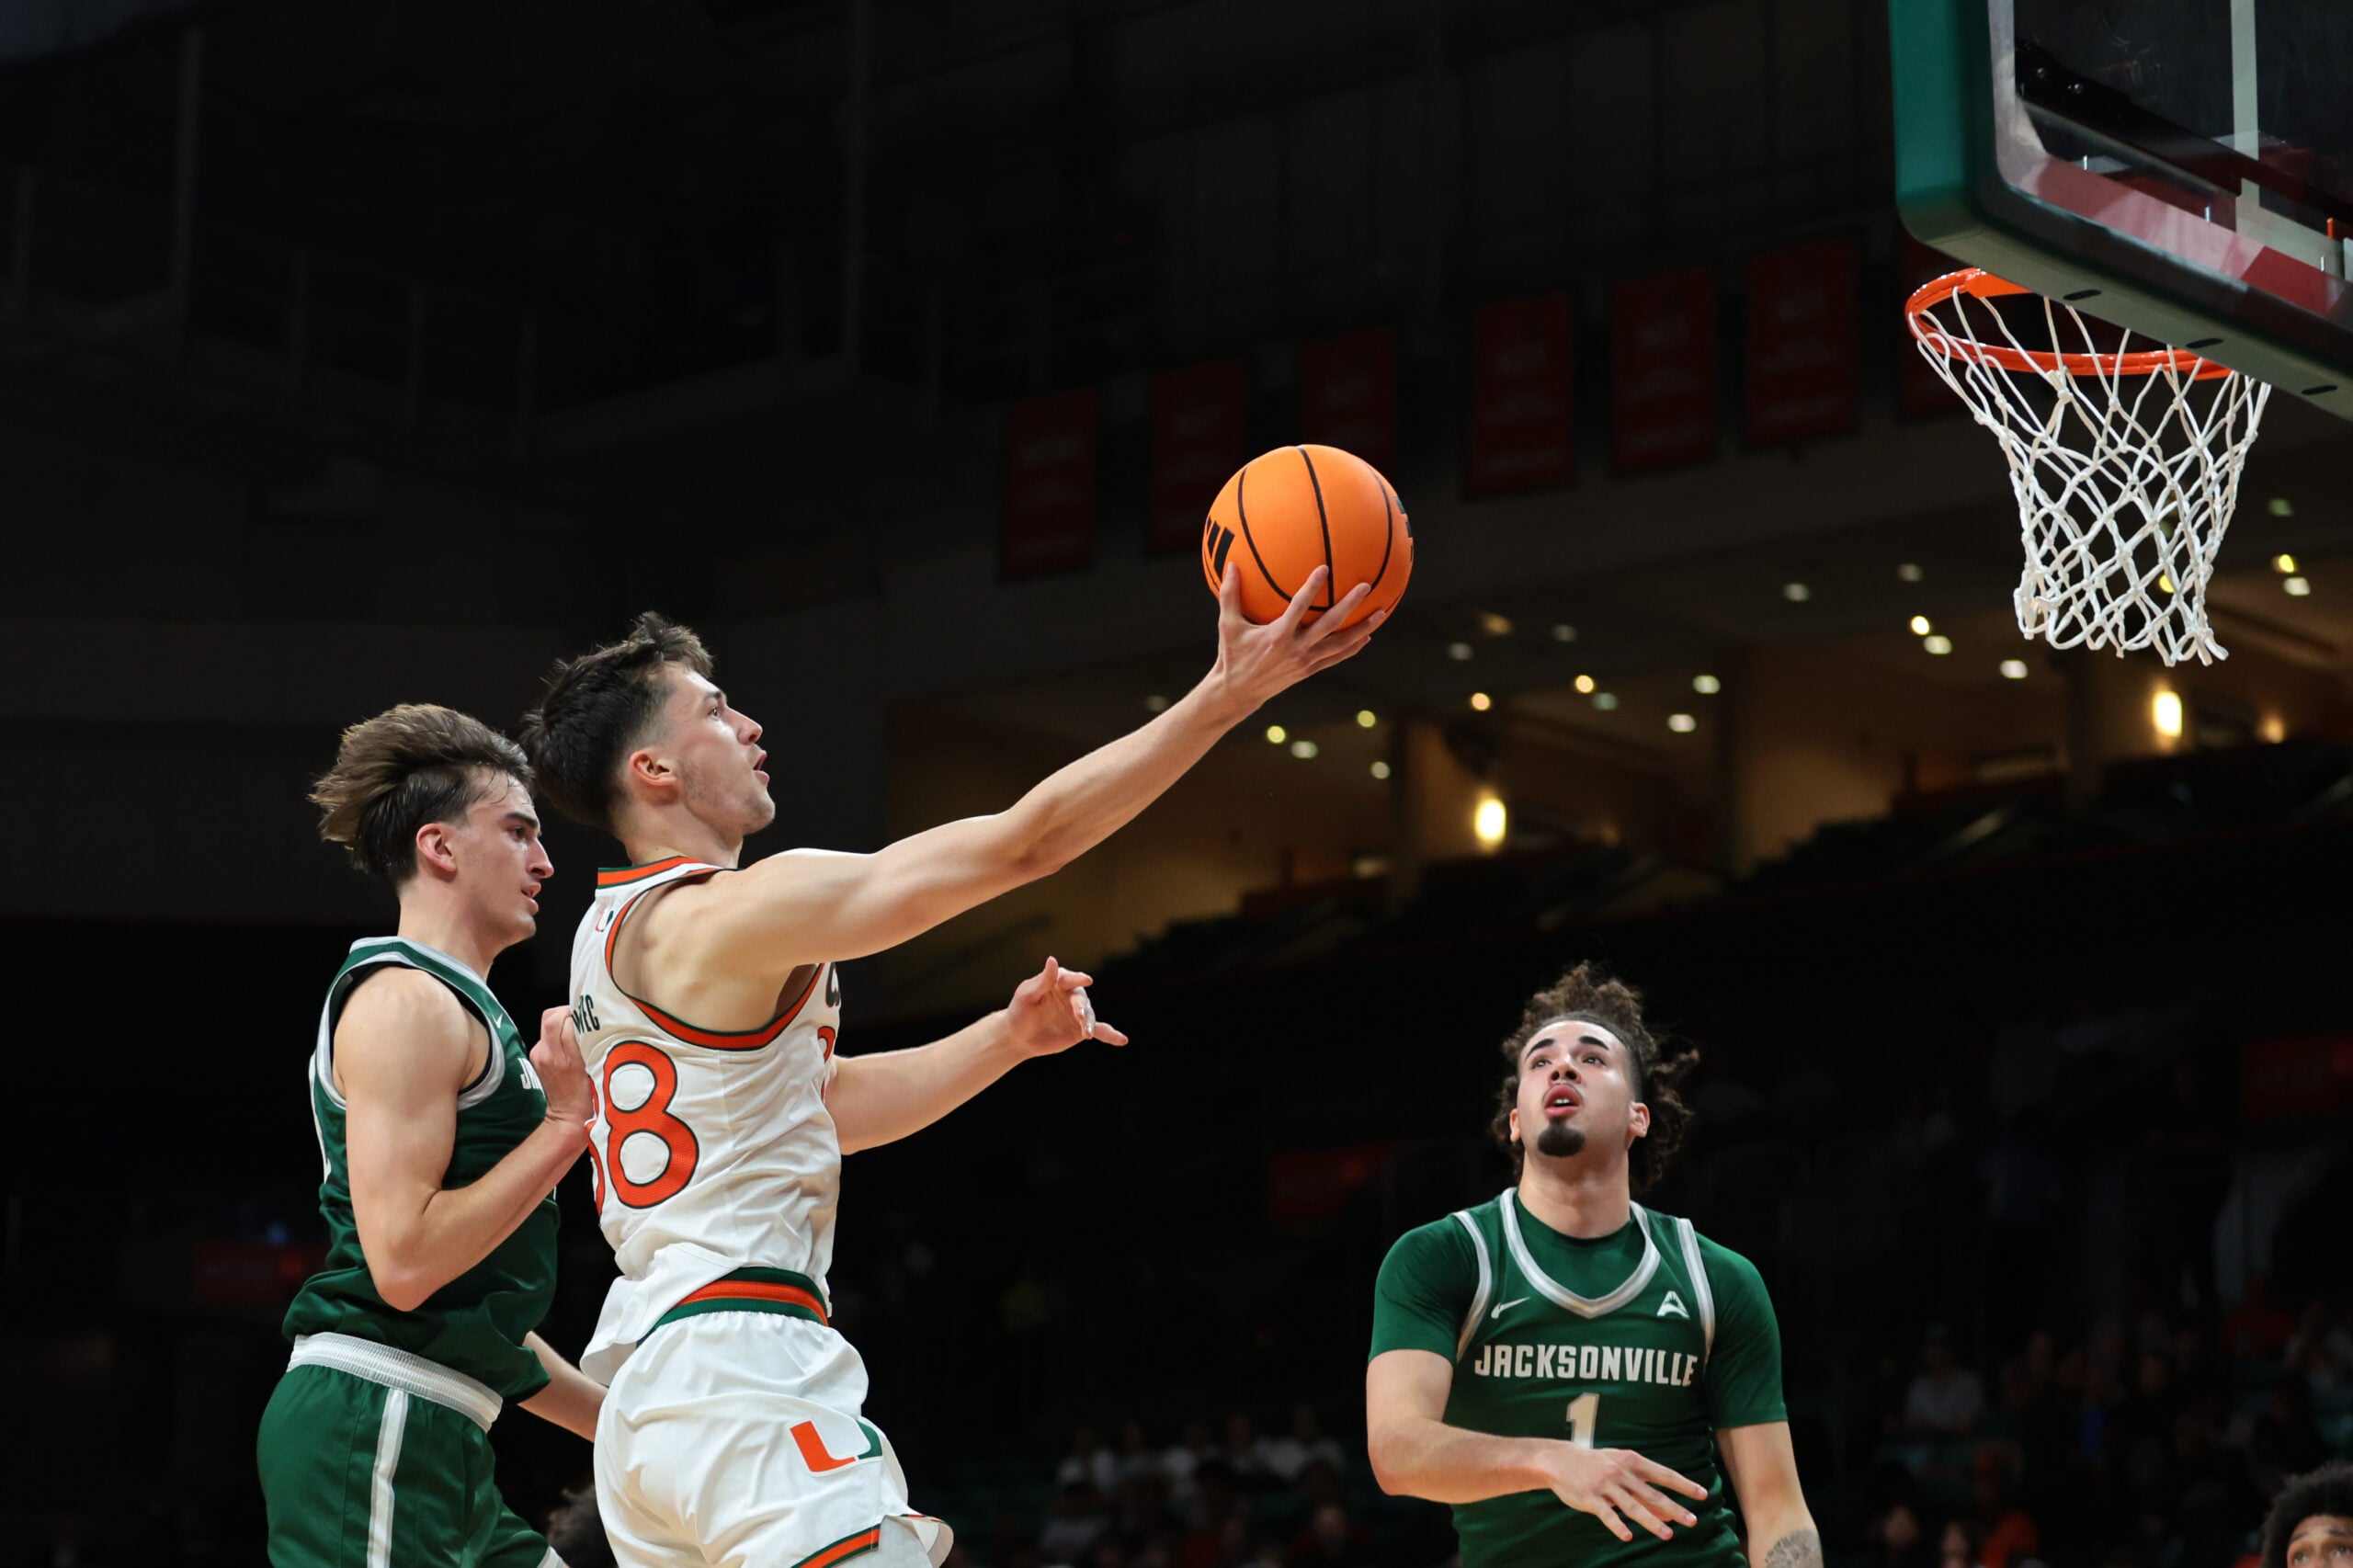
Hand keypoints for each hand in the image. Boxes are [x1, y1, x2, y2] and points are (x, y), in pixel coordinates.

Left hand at [531, 1007, 593, 1128]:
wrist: (567, 1114)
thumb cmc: (586, 1094)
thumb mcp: (593, 1068)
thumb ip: (587, 1043)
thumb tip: (586, 1021)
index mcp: (562, 1057)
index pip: (561, 1021)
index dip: (576, 1014)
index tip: (589, 1017)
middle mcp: (546, 1053)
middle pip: (550, 1017)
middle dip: (566, 1012)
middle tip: (582, 1018)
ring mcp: (539, 1055)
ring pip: (547, 1023)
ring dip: (562, 1021)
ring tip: (576, 1029)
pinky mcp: (537, 1056)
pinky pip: (546, 1035)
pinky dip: (557, 1032)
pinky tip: (568, 1041)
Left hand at [1003, 956, 1128, 1057]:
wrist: (1019, 1036)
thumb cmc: (1020, 1011)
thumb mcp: (1027, 995)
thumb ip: (1043, 980)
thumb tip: (1052, 959)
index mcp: (1059, 981)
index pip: (1069, 978)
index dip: (1078, 979)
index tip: (1087, 980)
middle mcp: (1072, 995)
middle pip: (1081, 999)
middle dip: (1081, 1007)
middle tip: (1079, 1016)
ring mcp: (1078, 1012)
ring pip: (1089, 1015)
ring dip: (1088, 1023)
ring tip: (1086, 1033)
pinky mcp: (1080, 1029)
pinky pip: (1098, 1030)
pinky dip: (1110, 1034)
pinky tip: (1123, 1040)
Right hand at [1209, 563, 1382, 714]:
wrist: (1238, 692)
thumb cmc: (1231, 654)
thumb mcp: (1227, 625)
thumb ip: (1230, 595)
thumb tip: (1230, 564)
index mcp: (1277, 635)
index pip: (1299, 607)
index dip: (1312, 587)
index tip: (1325, 568)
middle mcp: (1296, 649)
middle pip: (1329, 625)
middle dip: (1349, 605)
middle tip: (1366, 586)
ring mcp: (1305, 661)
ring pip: (1340, 644)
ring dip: (1362, 629)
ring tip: (1381, 613)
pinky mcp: (1309, 671)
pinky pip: (1336, 658)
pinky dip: (1352, 648)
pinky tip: (1366, 637)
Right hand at [1539, 1442, 1707, 1542]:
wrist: (1559, 1460)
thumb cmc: (1596, 1465)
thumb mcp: (1621, 1471)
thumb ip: (1644, 1490)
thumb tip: (1669, 1511)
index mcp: (1632, 1462)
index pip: (1663, 1474)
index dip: (1684, 1485)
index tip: (1703, 1495)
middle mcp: (1621, 1473)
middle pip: (1652, 1493)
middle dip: (1674, 1508)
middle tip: (1692, 1521)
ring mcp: (1606, 1485)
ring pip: (1633, 1506)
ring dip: (1652, 1521)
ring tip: (1668, 1535)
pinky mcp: (1590, 1498)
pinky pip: (1607, 1515)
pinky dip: (1618, 1526)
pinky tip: (1628, 1537)